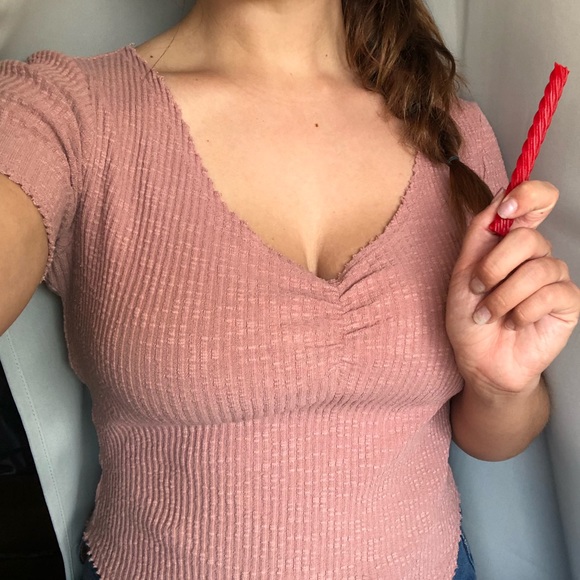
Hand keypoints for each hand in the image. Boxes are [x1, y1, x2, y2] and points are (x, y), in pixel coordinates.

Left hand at [446, 181, 579, 395]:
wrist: (479, 361)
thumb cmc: (469, 318)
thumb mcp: (462, 272)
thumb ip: (480, 233)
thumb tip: (501, 195)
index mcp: (510, 242)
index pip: (536, 200)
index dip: (528, 195)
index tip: (507, 209)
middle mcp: (535, 256)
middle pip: (528, 238)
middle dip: (494, 267)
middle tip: (478, 290)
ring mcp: (554, 279)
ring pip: (538, 269)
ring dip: (503, 296)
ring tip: (490, 314)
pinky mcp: (567, 304)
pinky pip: (551, 294)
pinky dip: (523, 311)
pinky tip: (513, 323)